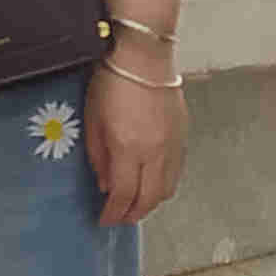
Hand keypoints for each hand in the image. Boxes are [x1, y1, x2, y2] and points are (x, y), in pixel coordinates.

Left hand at [85, 62, 185, 227]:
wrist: (144, 57)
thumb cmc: (112, 82)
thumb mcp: (92, 120)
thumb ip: (98, 157)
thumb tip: (105, 184)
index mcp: (129, 147)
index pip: (124, 195)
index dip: (113, 213)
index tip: (104, 219)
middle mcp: (155, 152)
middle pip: (149, 199)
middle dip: (133, 214)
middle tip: (120, 217)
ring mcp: (173, 145)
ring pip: (167, 189)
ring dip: (150, 202)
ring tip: (136, 203)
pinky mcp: (183, 136)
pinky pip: (176, 172)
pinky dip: (163, 184)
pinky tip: (151, 182)